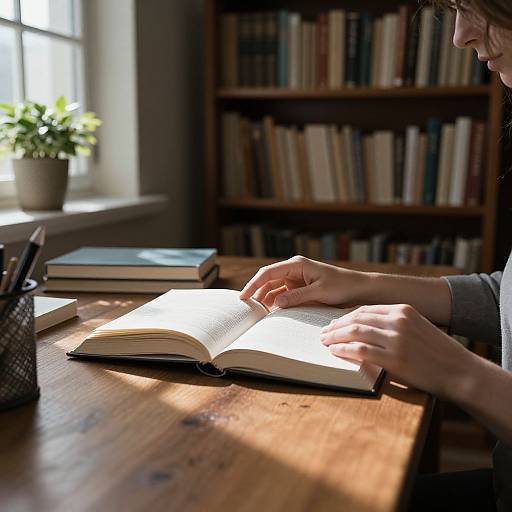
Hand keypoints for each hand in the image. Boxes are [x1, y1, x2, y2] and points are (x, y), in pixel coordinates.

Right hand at [239, 255, 366, 309]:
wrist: (358, 288)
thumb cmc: (342, 285)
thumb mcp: (320, 292)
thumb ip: (297, 296)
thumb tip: (276, 303)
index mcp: (296, 264)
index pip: (268, 273)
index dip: (253, 284)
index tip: (244, 296)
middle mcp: (293, 269)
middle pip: (268, 281)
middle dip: (257, 293)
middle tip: (248, 309)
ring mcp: (296, 279)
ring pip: (274, 289)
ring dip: (266, 300)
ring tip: (258, 314)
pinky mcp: (299, 288)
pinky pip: (283, 295)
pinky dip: (276, 303)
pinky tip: (271, 313)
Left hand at [320, 303, 469, 396]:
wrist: (460, 371)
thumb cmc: (437, 351)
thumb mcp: (417, 326)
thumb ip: (394, 323)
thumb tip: (365, 327)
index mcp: (403, 310)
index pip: (364, 309)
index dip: (345, 316)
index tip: (334, 322)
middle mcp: (398, 321)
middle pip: (356, 319)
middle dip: (336, 326)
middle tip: (324, 332)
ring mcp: (396, 339)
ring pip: (355, 332)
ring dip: (335, 337)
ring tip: (325, 341)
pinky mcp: (394, 359)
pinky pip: (360, 350)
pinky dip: (344, 350)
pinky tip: (336, 351)